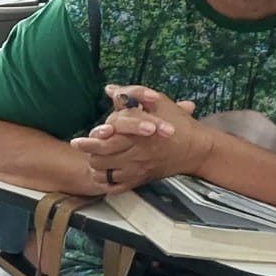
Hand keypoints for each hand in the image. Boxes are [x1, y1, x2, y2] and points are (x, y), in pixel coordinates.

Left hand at [70, 84, 211, 190]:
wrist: (198, 149)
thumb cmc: (178, 123)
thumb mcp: (157, 103)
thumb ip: (131, 96)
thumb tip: (110, 89)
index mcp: (137, 137)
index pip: (106, 142)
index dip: (90, 142)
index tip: (77, 141)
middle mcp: (135, 156)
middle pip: (100, 159)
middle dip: (88, 153)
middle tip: (79, 146)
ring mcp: (137, 170)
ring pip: (105, 173)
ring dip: (95, 165)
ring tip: (92, 157)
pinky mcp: (141, 180)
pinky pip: (116, 186)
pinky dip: (106, 181)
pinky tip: (103, 172)